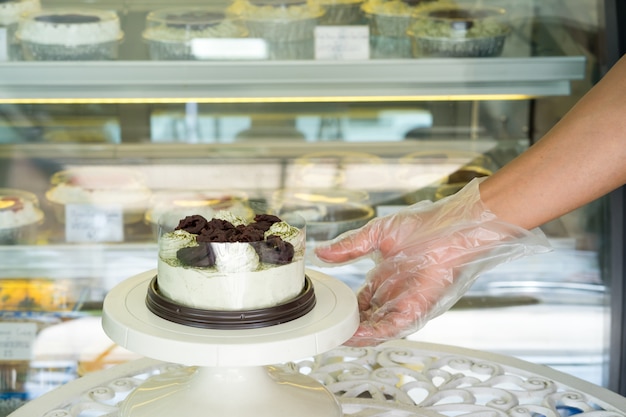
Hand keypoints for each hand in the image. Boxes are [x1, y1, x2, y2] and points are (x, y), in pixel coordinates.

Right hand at [314, 179, 550, 346]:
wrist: (454, 227)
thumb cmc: (425, 225)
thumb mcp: (377, 234)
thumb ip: (350, 246)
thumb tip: (322, 251)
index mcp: (386, 278)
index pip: (361, 302)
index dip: (346, 310)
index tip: (327, 314)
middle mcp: (395, 294)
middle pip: (368, 319)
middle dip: (350, 327)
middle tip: (328, 331)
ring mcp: (407, 302)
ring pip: (379, 327)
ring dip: (360, 334)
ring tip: (338, 337)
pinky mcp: (418, 307)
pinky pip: (395, 326)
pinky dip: (376, 332)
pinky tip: (358, 333)